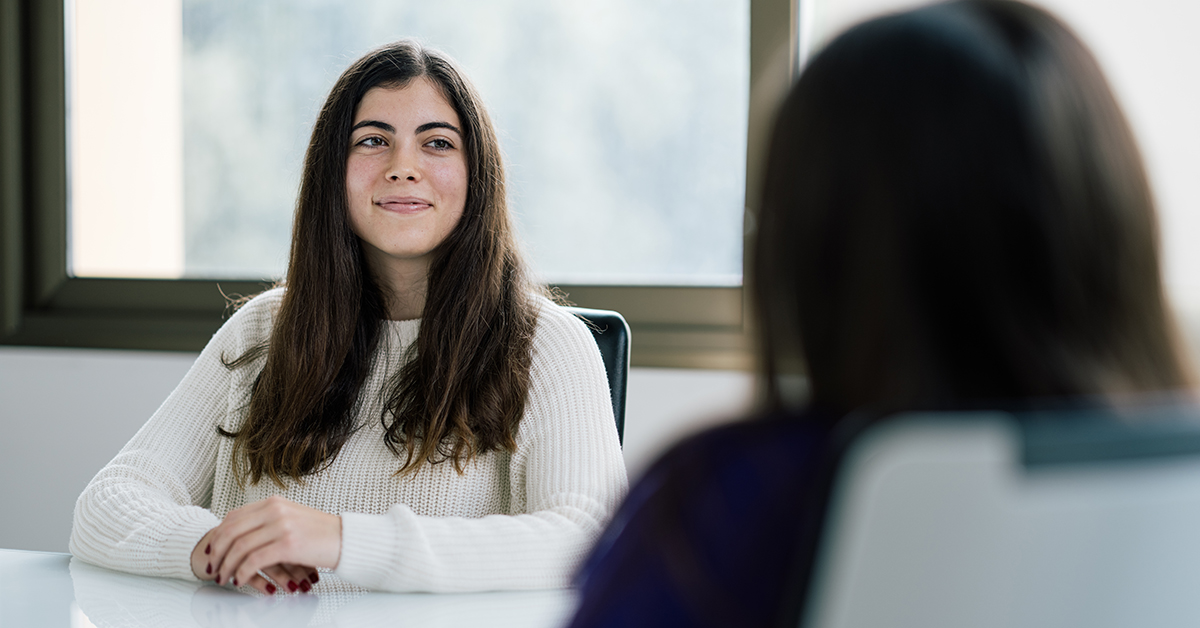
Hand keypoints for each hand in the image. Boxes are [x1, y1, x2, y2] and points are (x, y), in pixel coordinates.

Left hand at [195, 496, 341, 594]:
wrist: (348, 539)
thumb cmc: (322, 533)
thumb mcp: (293, 519)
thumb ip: (270, 521)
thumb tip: (246, 536)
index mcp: (274, 502)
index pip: (234, 516)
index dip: (218, 534)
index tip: (213, 550)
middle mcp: (275, 510)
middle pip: (231, 531)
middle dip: (217, 552)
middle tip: (213, 567)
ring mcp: (281, 526)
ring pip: (239, 547)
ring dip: (227, 566)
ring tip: (224, 577)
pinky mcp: (288, 544)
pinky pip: (254, 560)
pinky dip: (243, 572)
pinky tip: (241, 580)